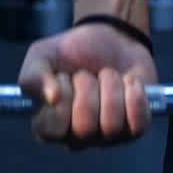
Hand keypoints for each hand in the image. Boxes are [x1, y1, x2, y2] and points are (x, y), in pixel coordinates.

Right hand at [18, 21, 159, 148]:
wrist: (110, 34)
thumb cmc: (71, 51)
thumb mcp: (42, 55)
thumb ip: (34, 76)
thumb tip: (51, 98)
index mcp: (49, 125)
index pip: (51, 129)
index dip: (61, 97)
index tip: (64, 76)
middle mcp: (77, 137)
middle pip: (84, 128)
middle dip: (88, 88)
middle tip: (87, 73)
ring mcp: (107, 135)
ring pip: (112, 126)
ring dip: (111, 87)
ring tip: (108, 74)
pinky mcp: (135, 126)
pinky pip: (138, 125)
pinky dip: (135, 96)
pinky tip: (129, 81)